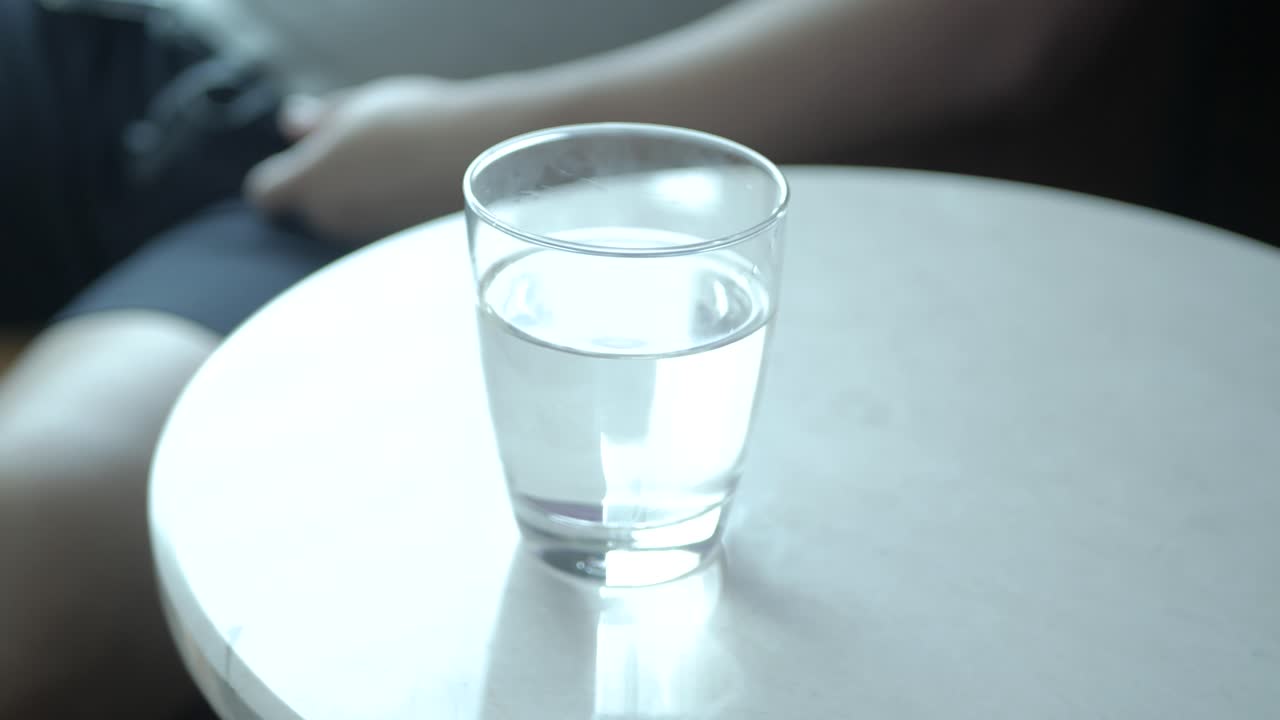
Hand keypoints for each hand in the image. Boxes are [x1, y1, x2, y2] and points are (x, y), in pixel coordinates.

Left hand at [245, 76, 503, 242]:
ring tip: (396, 161)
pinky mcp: (400, 246)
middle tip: (362, 148)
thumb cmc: (417, 123)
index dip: (279, 176)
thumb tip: (291, 124)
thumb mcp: (358, 105)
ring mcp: (368, 236)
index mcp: (312, 181)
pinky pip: (379, 226)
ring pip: (347, 216)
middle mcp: (334, 218)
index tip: (303, 159)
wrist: (480, 155)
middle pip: (311, 206)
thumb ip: (317, 118)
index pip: (266, 193)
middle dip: (326, 182)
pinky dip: (389, 208)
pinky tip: (417, 181)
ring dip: (359, 194)